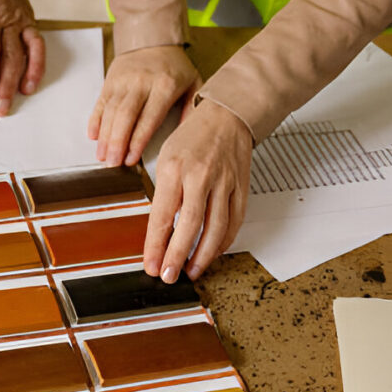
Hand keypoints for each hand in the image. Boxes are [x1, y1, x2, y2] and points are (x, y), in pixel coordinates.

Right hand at [88, 45, 200, 165]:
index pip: (148, 118)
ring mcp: (123, 81)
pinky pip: (100, 103)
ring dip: (105, 137)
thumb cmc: (174, 67)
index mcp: (165, 86)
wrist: (153, 39)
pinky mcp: (110, 81)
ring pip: (110, 112)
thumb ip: (191, 110)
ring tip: (102, 156)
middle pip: (125, 117)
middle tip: (112, 164)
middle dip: (117, 143)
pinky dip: (95, 121)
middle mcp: (141, 83)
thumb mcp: (193, 84)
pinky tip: (93, 136)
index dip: (137, 141)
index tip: (131, 159)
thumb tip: (183, 139)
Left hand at [144, 99, 252, 282]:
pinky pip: (234, 220)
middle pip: (189, 225)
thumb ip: (163, 193)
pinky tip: (213, 252)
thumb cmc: (191, 137)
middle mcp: (200, 177)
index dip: (155, 245)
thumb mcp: (165, 159)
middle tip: (169, 275)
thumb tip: (158, 231)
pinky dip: (224, 241)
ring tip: (192, 271)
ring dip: (203, 254)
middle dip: (177, 255)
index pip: (161, 215)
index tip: (150, 265)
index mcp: (174, 170)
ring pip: (215, 227)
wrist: (227, 115)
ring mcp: (224, 183)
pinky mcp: (241, 188)